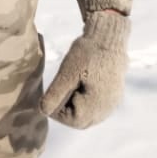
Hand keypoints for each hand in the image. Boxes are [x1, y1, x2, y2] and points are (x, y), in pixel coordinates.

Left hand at [41, 11, 129, 128]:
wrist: (108, 36)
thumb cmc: (87, 53)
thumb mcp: (67, 72)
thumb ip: (55, 94)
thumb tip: (42, 112)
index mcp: (98, 105)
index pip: (74, 121)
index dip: (59, 112)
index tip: (52, 94)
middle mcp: (108, 108)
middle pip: (82, 120)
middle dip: (67, 109)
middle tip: (62, 87)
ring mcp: (113, 103)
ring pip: (89, 115)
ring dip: (76, 105)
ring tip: (72, 83)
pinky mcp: (114, 95)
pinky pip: (97, 107)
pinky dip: (85, 100)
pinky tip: (81, 83)